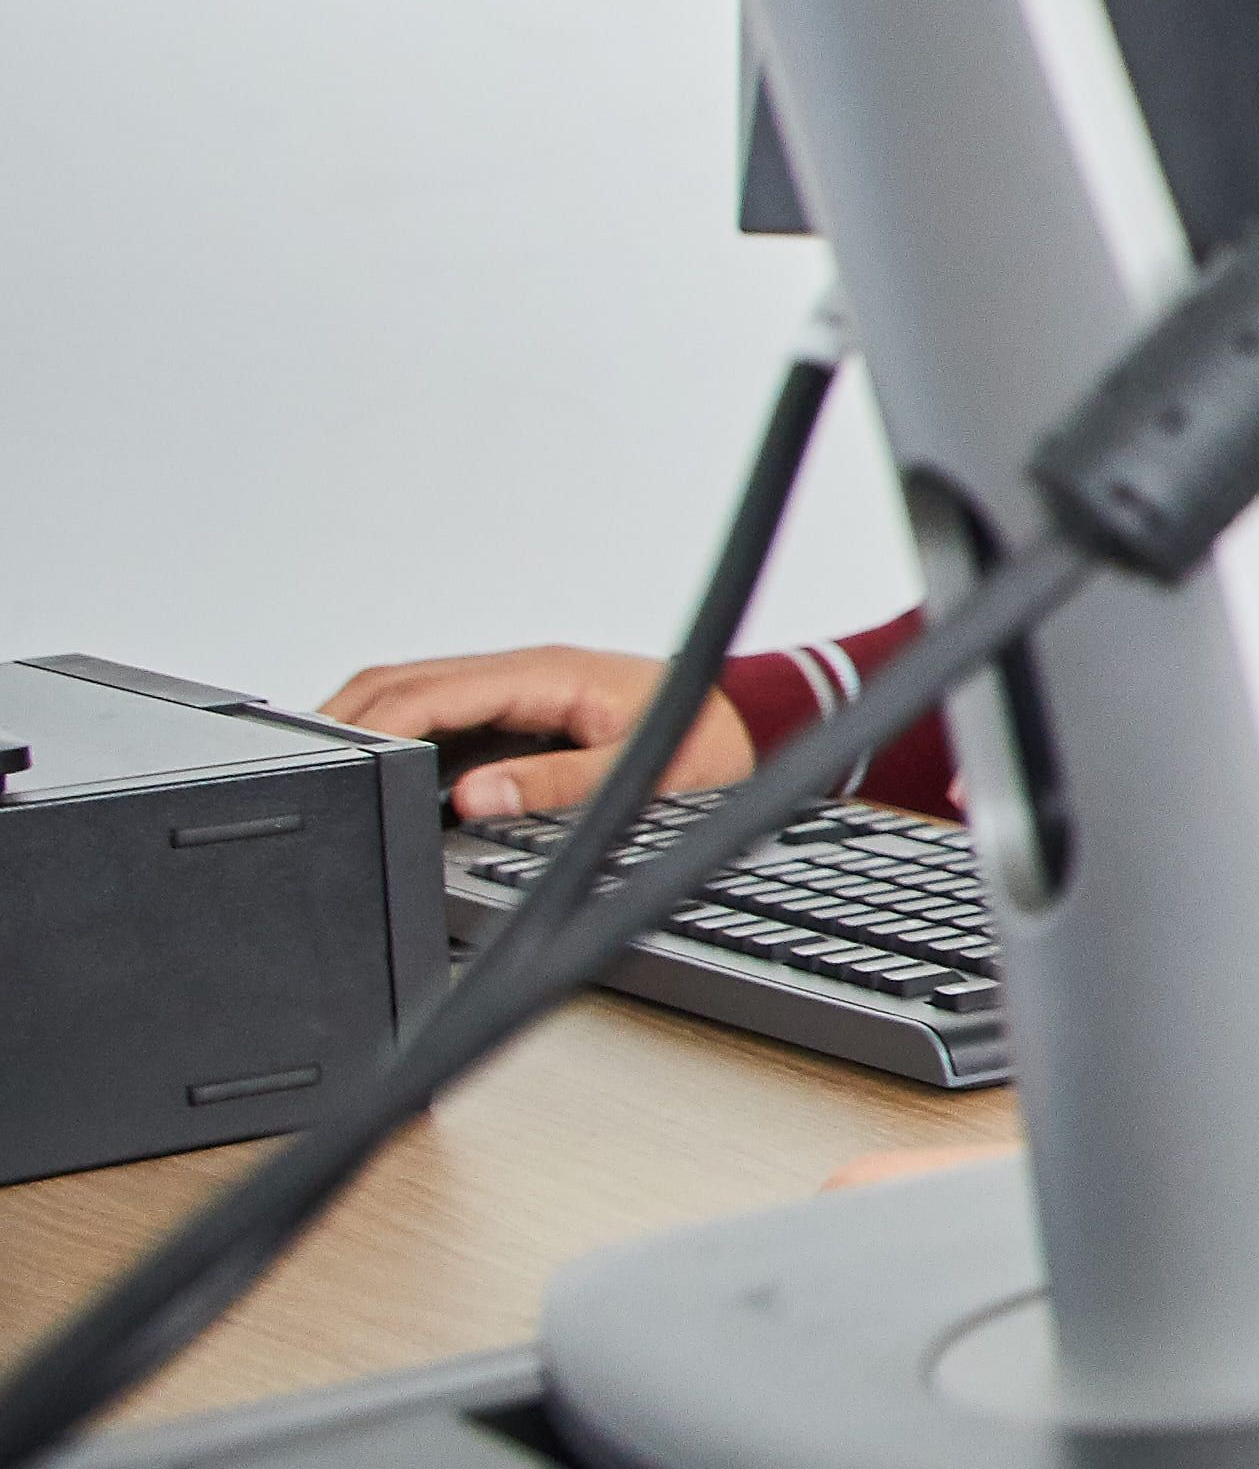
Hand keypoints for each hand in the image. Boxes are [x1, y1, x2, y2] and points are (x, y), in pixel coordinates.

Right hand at [321, 644, 746, 819]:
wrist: (746, 724)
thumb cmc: (704, 740)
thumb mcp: (640, 771)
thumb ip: (558, 784)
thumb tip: (478, 797)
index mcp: (544, 673)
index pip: (431, 689)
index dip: (373, 725)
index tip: (333, 759)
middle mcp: (522, 671)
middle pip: (403, 682)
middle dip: (345, 720)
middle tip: (302, 767)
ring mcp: (516, 685)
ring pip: (413, 691)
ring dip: (366, 723)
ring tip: (324, 769)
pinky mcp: (518, 706)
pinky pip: (441, 709)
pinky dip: (398, 731)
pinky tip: (377, 766)